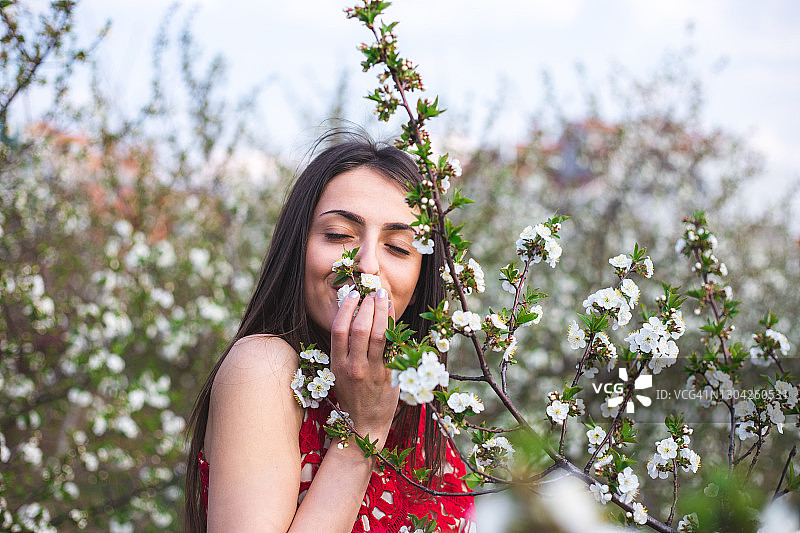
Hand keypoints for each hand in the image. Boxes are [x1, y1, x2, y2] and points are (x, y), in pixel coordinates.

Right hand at [330, 288, 398, 448]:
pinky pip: (393, 346)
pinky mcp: (390, 376)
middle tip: (373, 291)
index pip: (340, 329)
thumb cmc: (351, 393)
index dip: (347, 308)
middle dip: (368, 305)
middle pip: (360, 327)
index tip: (354, 294)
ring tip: (383, 297)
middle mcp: (354, 367)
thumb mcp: (339, 372)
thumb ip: (344, 348)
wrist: (365, 424)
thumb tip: (354, 315)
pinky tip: (395, 315)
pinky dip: (394, 327)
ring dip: (383, 311)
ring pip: (379, 334)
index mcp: (337, 364)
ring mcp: (373, 372)